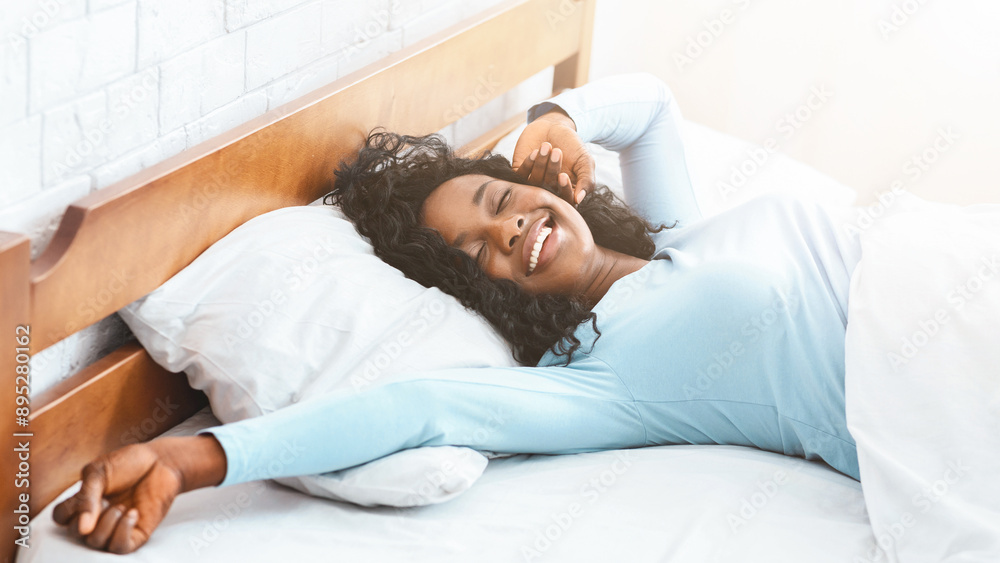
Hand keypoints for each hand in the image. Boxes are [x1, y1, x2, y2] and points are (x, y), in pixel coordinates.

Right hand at [52, 435, 225, 553]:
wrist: (162, 462)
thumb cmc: (129, 464)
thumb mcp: (99, 472)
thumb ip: (85, 497)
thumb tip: (82, 528)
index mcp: (83, 502)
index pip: (60, 518)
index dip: (69, 509)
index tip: (89, 492)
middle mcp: (96, 518)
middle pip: (75, 534)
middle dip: (89, 515)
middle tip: (108, 498)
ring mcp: (115, 528)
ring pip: (96, 543)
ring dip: (107, 523)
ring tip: (122, 506)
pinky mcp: (135, 534)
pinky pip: (119, 547)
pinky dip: (122, 531)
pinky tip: (132, 513)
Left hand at [512, 109, 594, 205]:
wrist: (555, 126)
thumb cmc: (572, 145)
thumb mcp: (585, 161)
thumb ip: (587, 180)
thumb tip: (579, 200)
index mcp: (566, 191)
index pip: (565, 201)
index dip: (563, 190)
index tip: (563, 175)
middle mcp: (549, 190)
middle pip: (548, 191)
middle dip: (552, 170)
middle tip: (557, 151)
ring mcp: (534, 182)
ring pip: (534, 183)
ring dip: (541, 164)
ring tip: (546, 145)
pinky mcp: (520, 173)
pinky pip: (521, 176)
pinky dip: (528, 164)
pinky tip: (535, 151)